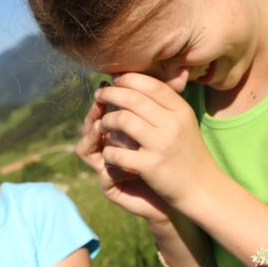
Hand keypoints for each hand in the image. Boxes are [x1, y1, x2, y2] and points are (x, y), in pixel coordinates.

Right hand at [75, 88, 171, 222]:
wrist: (181, 192)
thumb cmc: (171, 158)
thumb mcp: (165, 131)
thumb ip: (160, 109)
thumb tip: (175, 74)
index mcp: (116, 134)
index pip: (101, 111)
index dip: (105, 97)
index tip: (114, 81)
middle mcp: (106, 150)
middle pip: (87, 126)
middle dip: (94, 111)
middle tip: (101, 98)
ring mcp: (105, 168)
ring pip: (85, 148)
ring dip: (94, 135)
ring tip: (103, 126)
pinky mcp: (111, 186)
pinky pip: (102, 172)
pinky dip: (110, 162)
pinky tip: (120, 154)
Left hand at [94, 73, 222, 213]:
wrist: (202, 189)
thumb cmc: (188, 153)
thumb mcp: (184, 123)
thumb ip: (166, 104)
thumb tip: (137, 82)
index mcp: (181, 111)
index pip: (151, 84)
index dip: (128, 79)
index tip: (115, 80)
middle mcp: (173, 124)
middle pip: (133, 99)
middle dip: (111, 94)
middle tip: (99, 96)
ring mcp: (162, 145)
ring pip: (122, 120)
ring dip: (106, 121)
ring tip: (103, 124)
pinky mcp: (151, 167)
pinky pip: (118, 152)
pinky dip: (109, 151)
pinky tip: (109, 153)